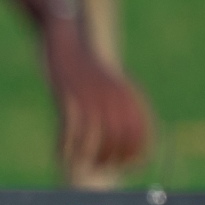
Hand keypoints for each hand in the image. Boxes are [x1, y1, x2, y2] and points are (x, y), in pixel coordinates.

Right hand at [45, 15, 150, 172]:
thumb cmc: (89, 70)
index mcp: (128, 95)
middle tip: (101, 166)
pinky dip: (67, 148)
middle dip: (113, 158)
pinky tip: (61, 155)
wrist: (68, 37)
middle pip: (123, 138)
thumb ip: (120, 111)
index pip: (142, 133)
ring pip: (100, 137)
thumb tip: (128, 147)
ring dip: (93, 156)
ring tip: (84, 164)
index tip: (128, 166)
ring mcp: (92, 95)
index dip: (138, 155)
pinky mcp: (69, 94)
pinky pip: (73, 130)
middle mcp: (114, 96)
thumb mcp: (111, 88)